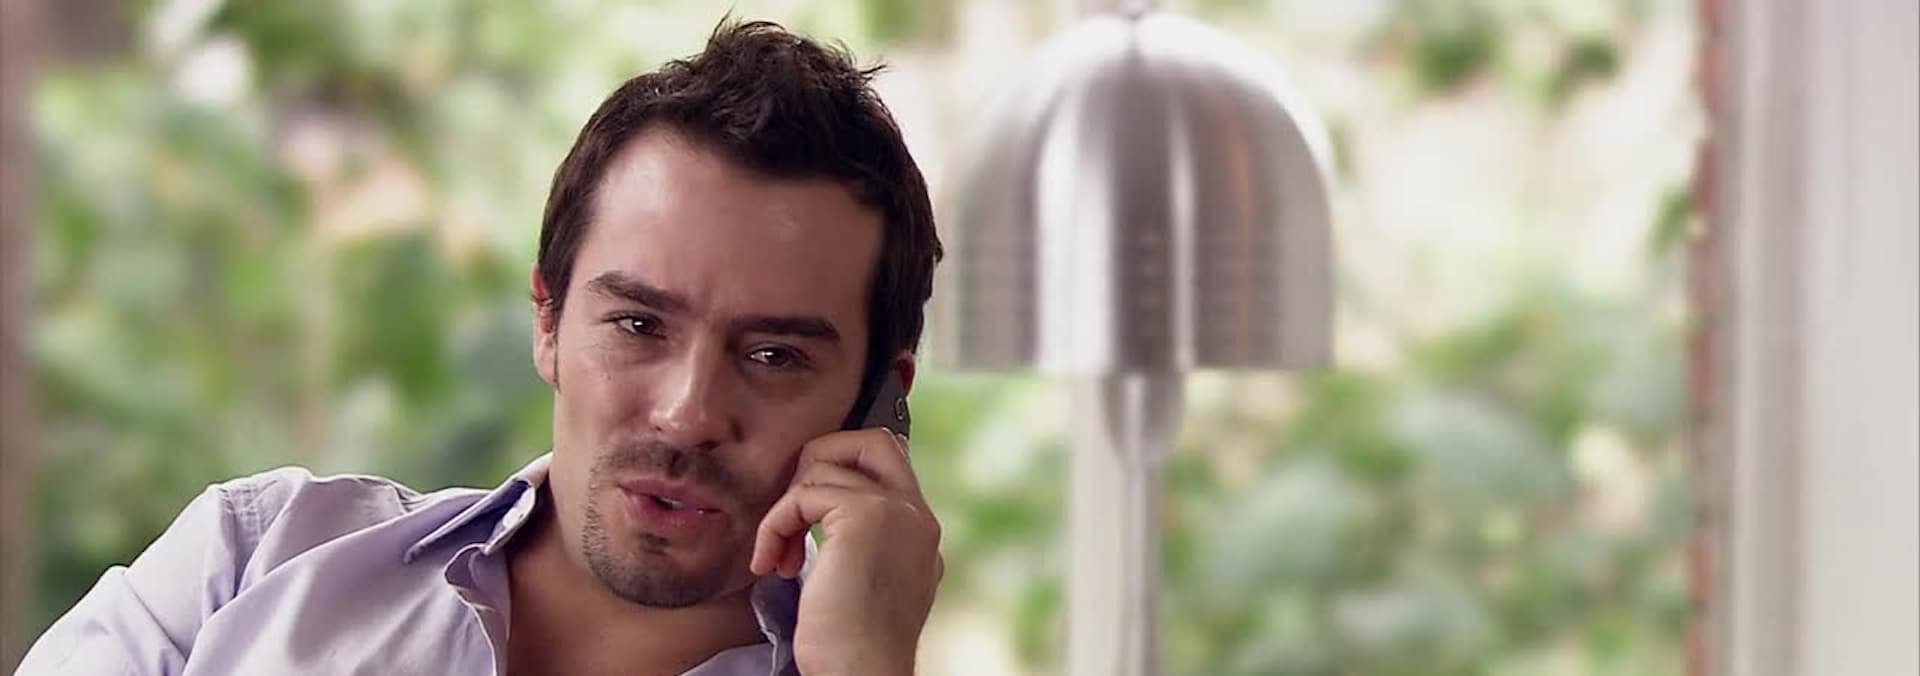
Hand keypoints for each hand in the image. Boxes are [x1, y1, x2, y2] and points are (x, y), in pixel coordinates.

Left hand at [751, 428, 942, 675]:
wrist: (863, 673)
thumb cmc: (853, 646)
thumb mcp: (867, 583)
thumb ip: (864, 543)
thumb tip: (825, 516)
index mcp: (920, 531)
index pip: (888, 464)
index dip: (843, 472)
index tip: (809, 516)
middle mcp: (916, 515)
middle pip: (870, 440)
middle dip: (819, 460)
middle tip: (795, 510)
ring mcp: (895, 511)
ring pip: (824, 465)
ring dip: (785, 509)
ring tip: (779, 556)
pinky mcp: (864, 515)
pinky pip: (802, 494)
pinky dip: (775, 524)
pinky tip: (772, 563)